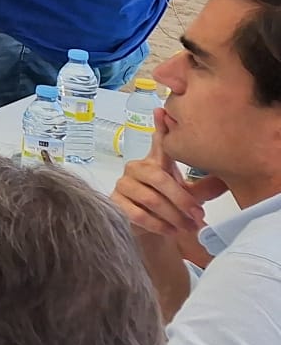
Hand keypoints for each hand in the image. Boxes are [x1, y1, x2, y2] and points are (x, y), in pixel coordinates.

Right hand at [111, 107, 226, 239]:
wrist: (150, 232)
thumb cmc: (169, 208)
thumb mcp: (189, 197)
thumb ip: (204, 188)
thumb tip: (227, 179)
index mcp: (156, 162)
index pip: (158, 141)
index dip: (160, 126)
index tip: (162, 111)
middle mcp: (137, 169)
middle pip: (159, 178)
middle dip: (182, 199)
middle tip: (198, 215)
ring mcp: (124, 184)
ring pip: (151, 199)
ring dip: (173, 216)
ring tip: (187, 227)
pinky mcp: (116, 202)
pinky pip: (138, 213)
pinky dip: (158, 225)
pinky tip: (169, 231)